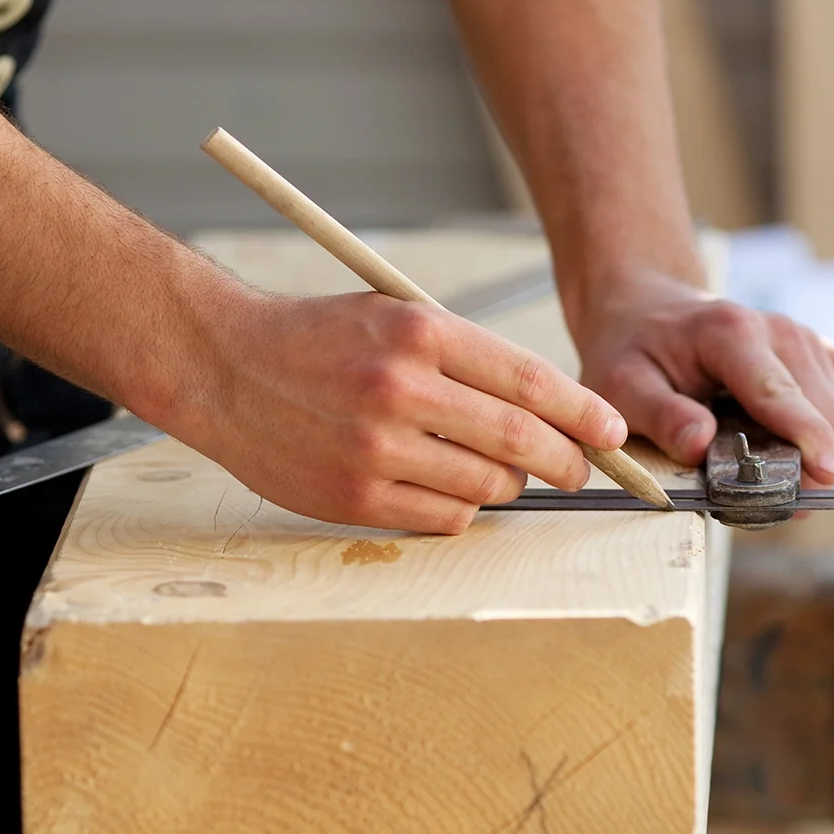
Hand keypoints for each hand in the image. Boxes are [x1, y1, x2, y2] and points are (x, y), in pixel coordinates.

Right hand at [163, 289, 626, 533]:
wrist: (222, 366)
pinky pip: (445, 518)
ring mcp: (374, 447)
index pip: (529, 380)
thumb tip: (549, 409)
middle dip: (569, 461)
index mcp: (419, 332)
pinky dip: (466, 508)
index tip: (611, 430)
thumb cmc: (319, 338)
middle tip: (582, 469)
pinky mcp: (354, 496)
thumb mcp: (395, 316)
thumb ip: (467, 357)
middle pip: (519, 440)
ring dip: (513, 486)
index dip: (582, 412)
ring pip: (488, 486)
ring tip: (507, 474)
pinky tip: (454, 489)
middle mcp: (399, 388)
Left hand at [567, 270, 833, 485]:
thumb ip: (661, 417)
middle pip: (828, 420)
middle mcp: (782, 333)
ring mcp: (809, 345)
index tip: (825, 473)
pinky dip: (811, 448)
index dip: (806, 436)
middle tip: (752, 491)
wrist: (653, 313)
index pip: (778, 393)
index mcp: (731, 332)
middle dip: (802, 469)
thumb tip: (700, 446)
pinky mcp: (822, 360)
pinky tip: (768, 443)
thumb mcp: (622, 387)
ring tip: (752, 464)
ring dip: (806, 462)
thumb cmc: (635, 353)